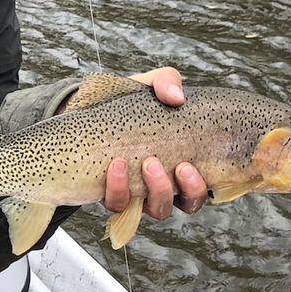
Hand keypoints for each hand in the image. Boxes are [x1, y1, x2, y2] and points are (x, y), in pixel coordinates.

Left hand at [104, 66, 206, 218]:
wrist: (85, 110)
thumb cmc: (126, 103)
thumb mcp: (148, 86)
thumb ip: (165, 82)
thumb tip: (176, 96)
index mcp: (182, 161)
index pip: (204, 184)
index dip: (203, 185)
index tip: (190, 165)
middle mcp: (165, 182)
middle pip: (187, 203)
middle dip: (185, 187)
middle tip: (172, 164)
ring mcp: (139, 192)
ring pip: (157, 209)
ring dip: (156, 190)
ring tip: (147, 163)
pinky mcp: (112, 194)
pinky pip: (119, 204)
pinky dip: (119, 189)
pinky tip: (115, 166)